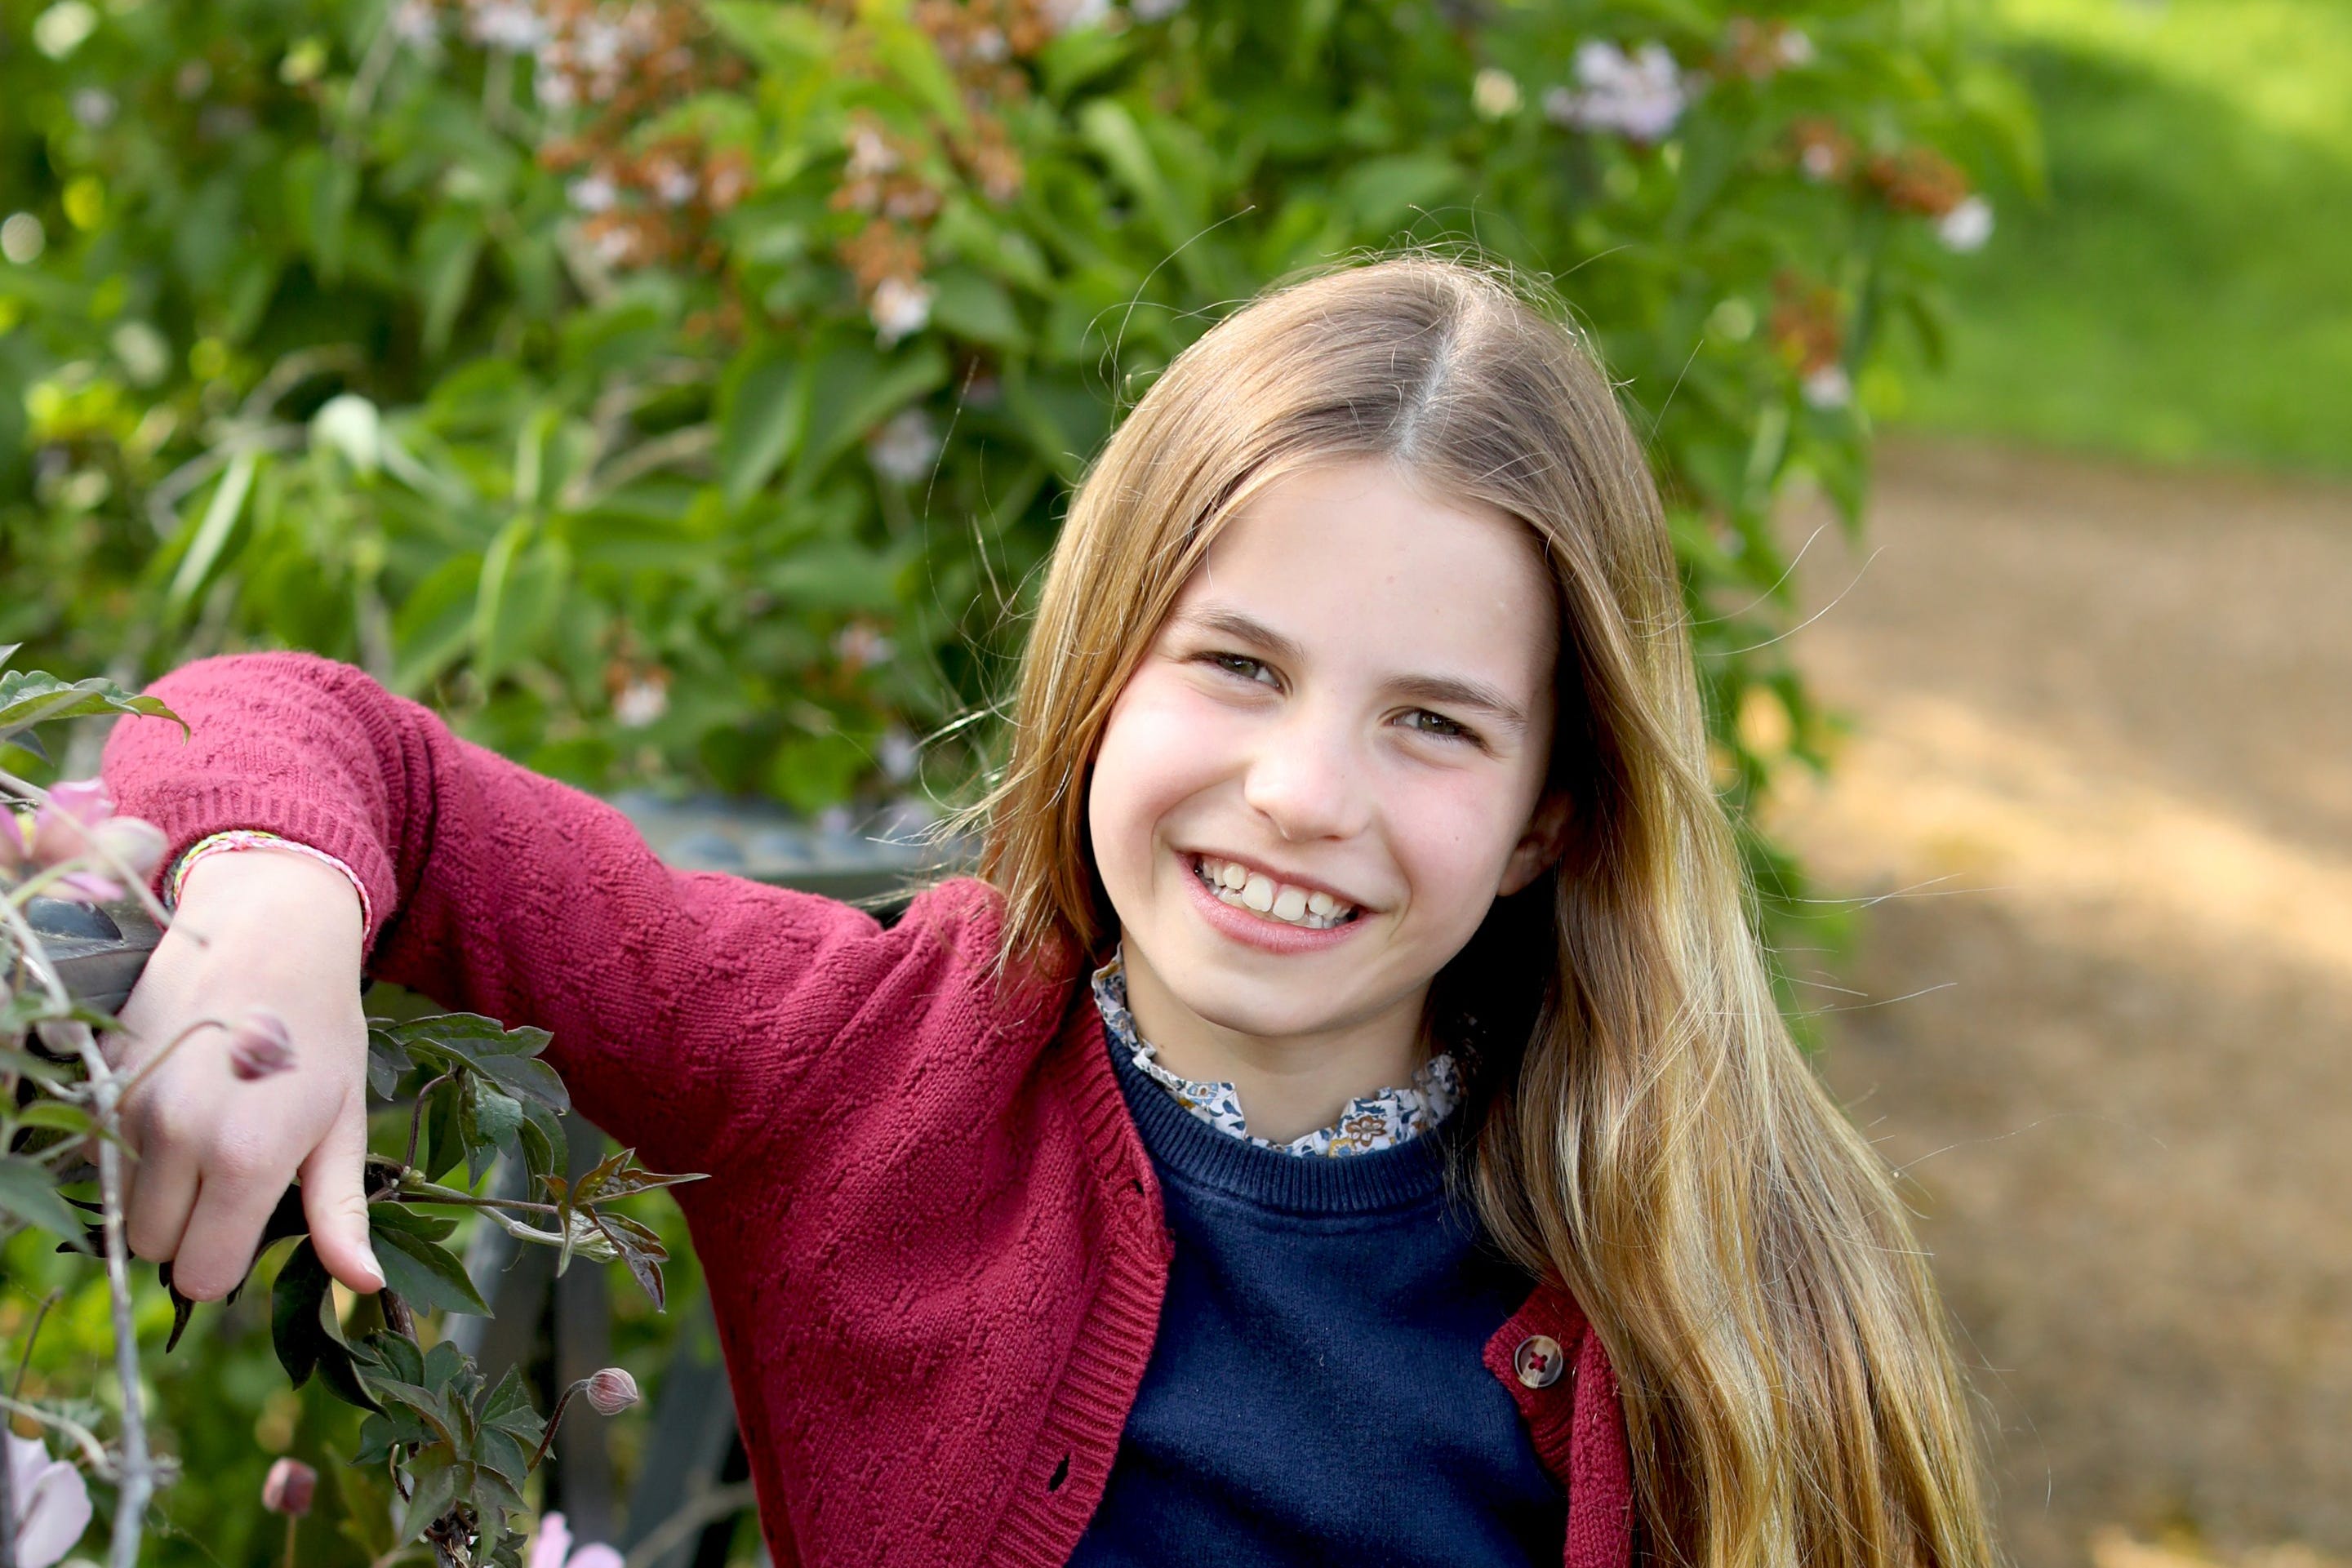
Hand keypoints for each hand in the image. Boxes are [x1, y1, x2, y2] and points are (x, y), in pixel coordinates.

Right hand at [108, 846, 382, 1299]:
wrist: (269, 930)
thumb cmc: (321, 1031)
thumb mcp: (344, 1122)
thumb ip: (340, 1212)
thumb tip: (361, 1285)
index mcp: (246, 1159)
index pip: (202, 1276)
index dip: (227, 1260)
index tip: (252, 1220)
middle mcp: (177, 1138)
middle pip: (155, 1247)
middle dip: (191, 1229)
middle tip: (235, 1174)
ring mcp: (130, 1107)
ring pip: (126, 1199)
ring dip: (162, 1186)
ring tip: (214, 1124)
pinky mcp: (102, 1080)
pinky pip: (105, 1151)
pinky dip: (135, 1145)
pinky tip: (182, 1097)